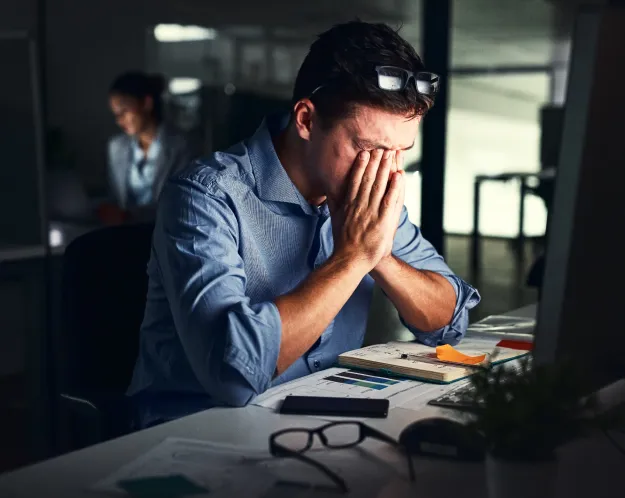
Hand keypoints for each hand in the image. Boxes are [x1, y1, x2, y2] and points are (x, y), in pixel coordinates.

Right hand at [328, 149, 404, 270]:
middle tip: (382, 146)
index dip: (361, 165)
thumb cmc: (343, 240)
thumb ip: (333, 202)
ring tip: (391, 154)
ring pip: (379, 186)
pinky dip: (395, 188)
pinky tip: (399, 176)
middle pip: (369, 179)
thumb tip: (328, 188)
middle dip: (376, 161)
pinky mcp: (382, 222)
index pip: (356, 180)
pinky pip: (390, 201)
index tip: (366, 152)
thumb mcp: (334, 218)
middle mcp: (359, 206)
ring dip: (385, 168)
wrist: (350, 260)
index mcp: (348, 204)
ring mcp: (371, 213)